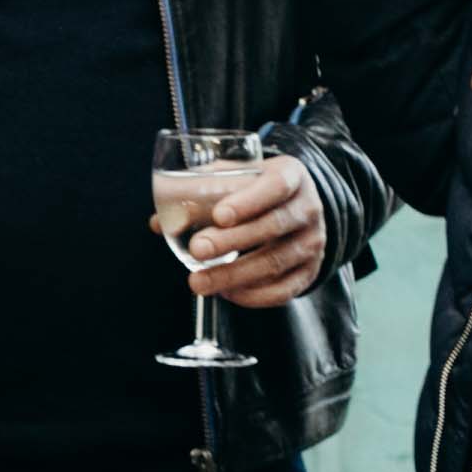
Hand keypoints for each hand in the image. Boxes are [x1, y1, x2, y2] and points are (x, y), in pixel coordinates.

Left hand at [184, 149, 326, 307]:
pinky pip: (284, 289)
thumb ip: (199, 193)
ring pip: (275, 261)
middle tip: (197, 249)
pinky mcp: (310, 271)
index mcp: (291, 175)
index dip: (248, 201)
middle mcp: (308, 208)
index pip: (275, 186)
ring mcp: (313, 242)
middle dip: (232, 241)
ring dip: (234, 275)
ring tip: (199, 281)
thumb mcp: (237, 177)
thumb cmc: (257, 189)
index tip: (218, 215)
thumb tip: (159, 222)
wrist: (298, 206)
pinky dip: (253, 295)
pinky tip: (226, 293)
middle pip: (273, 225)